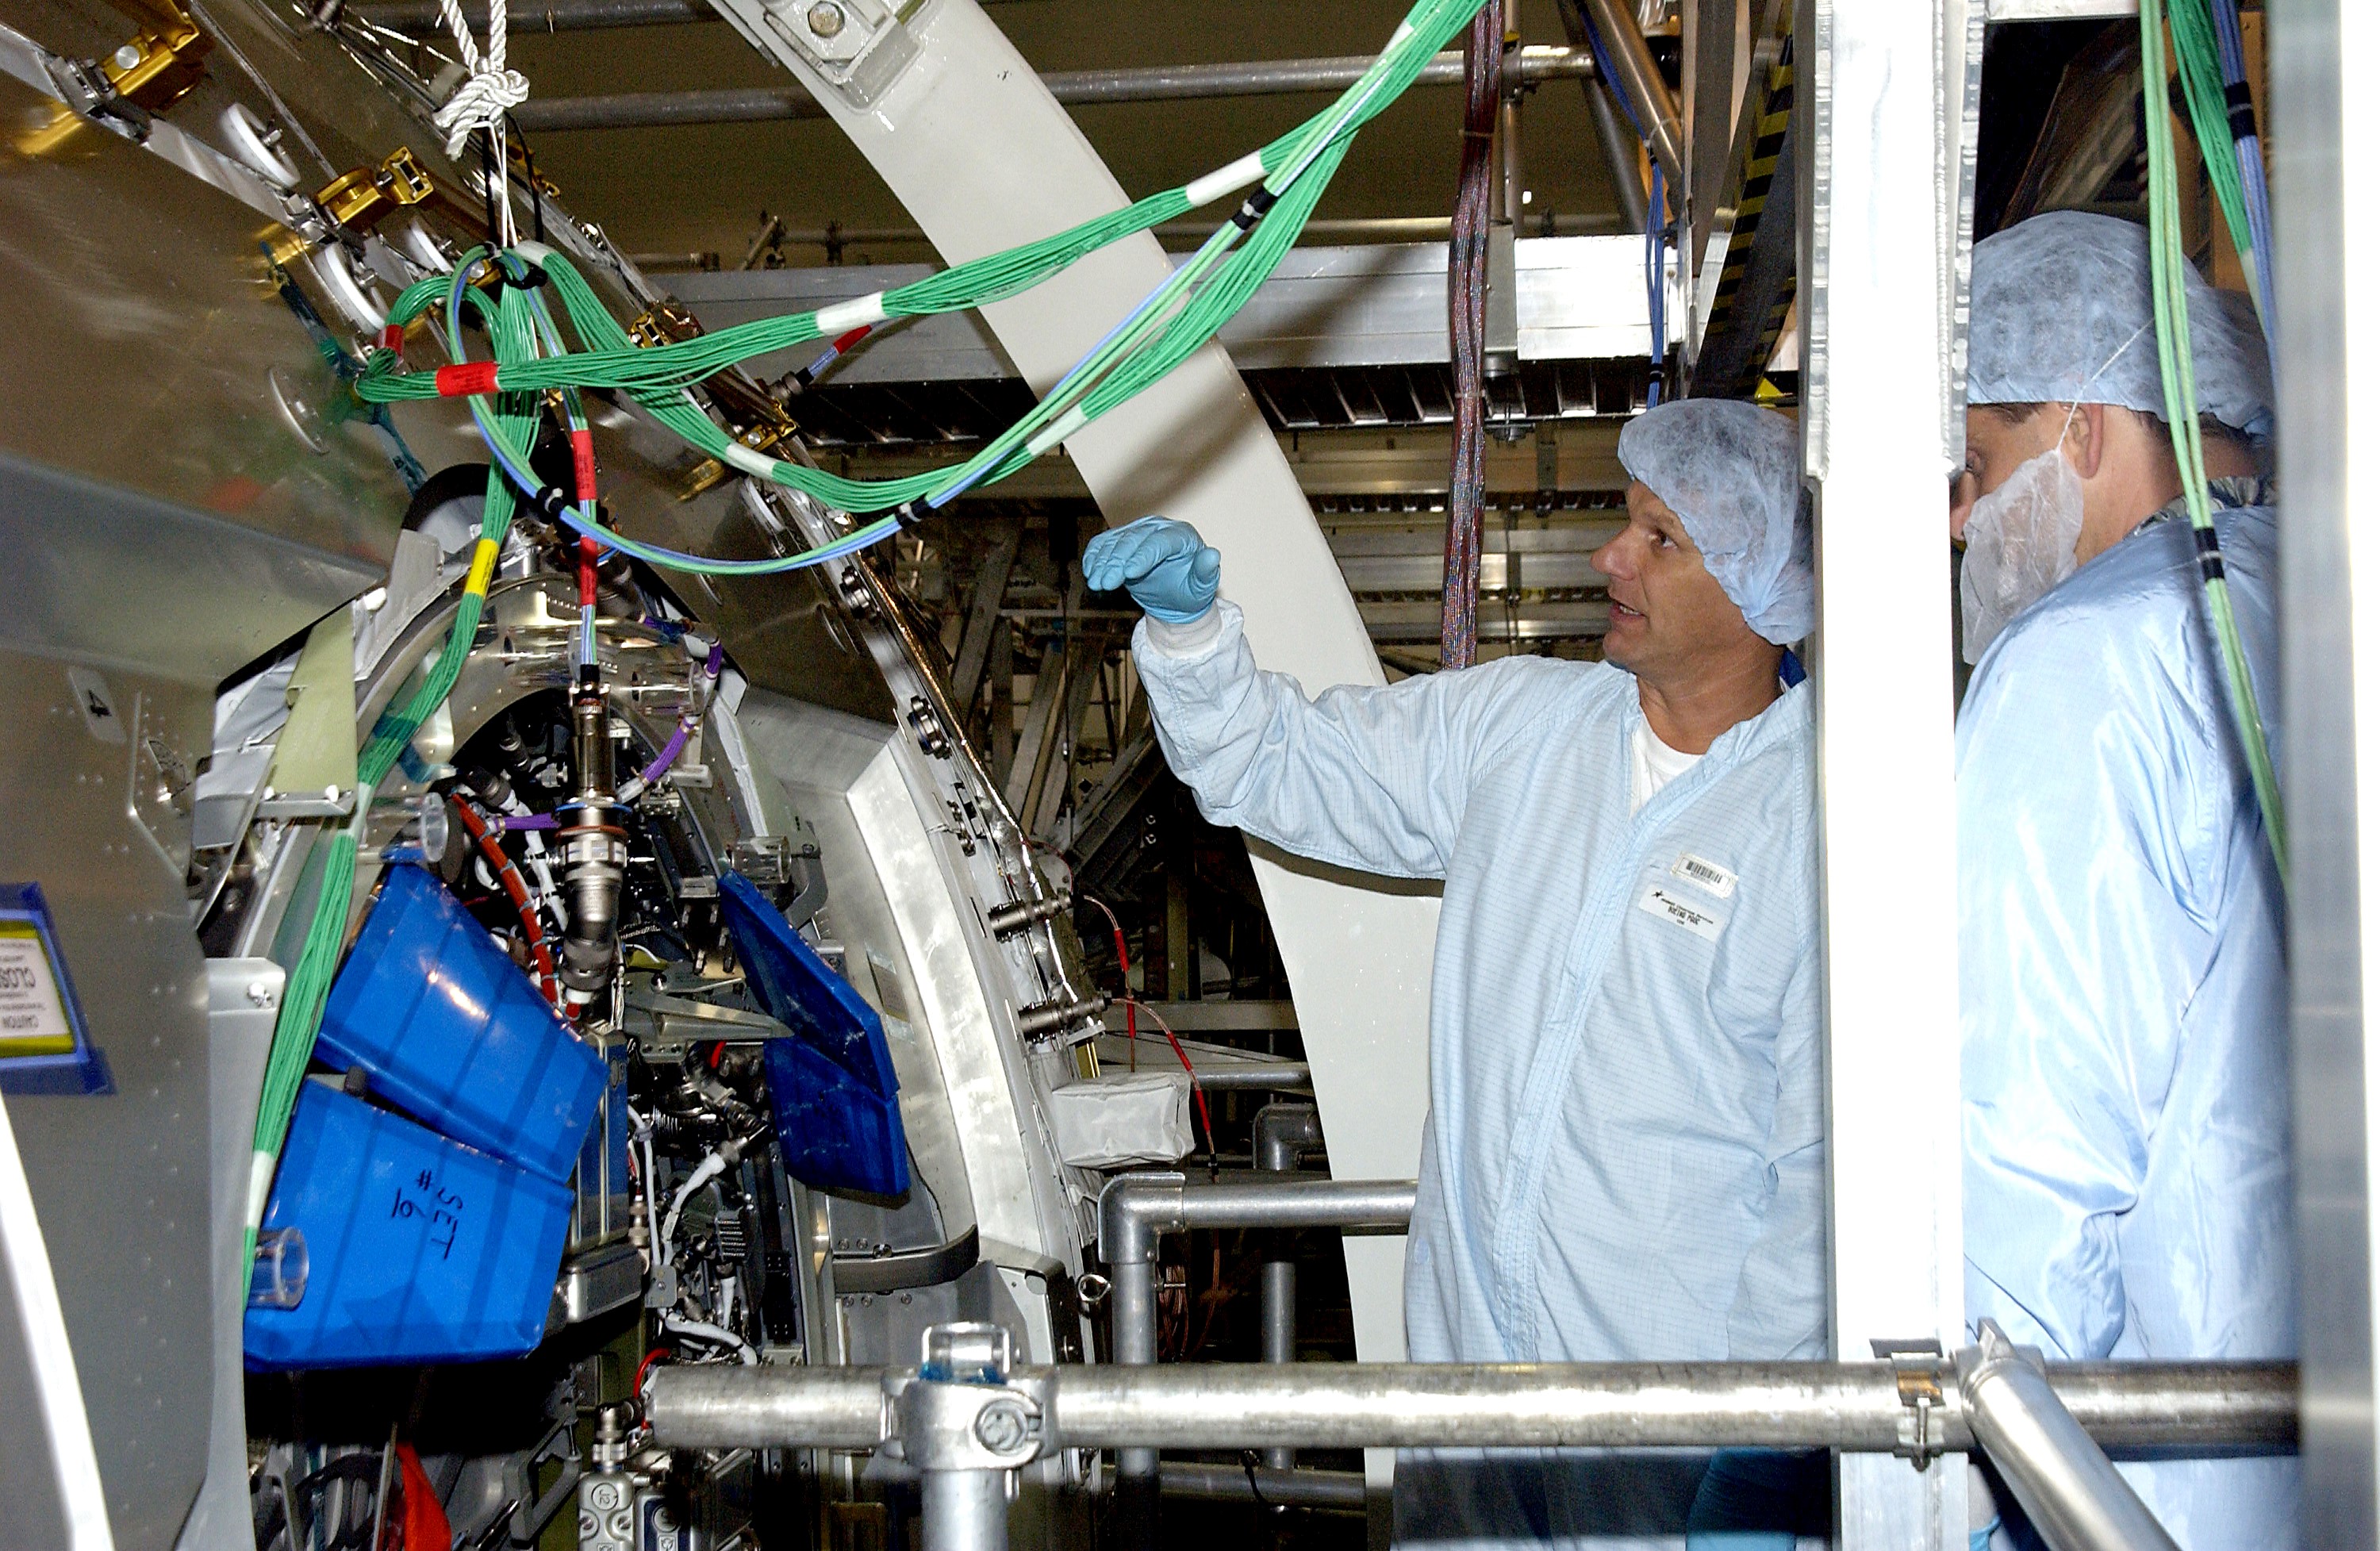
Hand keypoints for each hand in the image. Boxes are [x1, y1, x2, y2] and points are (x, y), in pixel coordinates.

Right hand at [1082, 516, 1221, 623]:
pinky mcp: (1123, 538)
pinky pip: (1104, 542)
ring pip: (1115, 541)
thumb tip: (1212, 555)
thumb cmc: (1191, 589)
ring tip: (1095, 583)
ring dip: (1102, 562)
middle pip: (1133, 540)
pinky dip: (1095, 555)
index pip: (1159, 543)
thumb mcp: (1202, 587)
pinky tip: (1090, 571)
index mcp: (1181, 536)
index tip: (1129, 574)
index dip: (1142, 556)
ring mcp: (1139, 531)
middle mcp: (1159, 528)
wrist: (1176, 594)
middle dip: (1116, 562)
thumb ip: (1206, 572)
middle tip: (1105, 584)